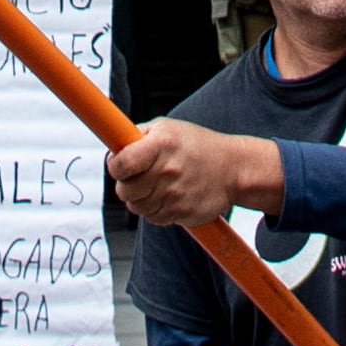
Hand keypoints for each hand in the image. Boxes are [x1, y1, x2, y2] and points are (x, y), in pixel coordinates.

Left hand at [108, 120, 284, 231]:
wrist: (233, 168)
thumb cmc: (197, 145)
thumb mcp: (167, 128)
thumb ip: (138, 135)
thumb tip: (112, 145)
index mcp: (161, 145)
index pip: (122, 164)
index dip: (115, 166)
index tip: (119, 164)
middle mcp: (167, 171)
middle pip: (125, 191)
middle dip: (126, 185)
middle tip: (137, 176)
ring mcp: (175, 194)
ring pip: (137, 207)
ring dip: (140, 199)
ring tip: (156, 185)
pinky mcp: (182, 213)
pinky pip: (154, 218)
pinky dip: (156, 210)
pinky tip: (168, 196)